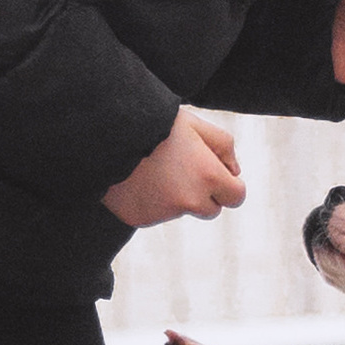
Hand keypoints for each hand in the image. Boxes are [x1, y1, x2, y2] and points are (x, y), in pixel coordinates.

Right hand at [104, 111, 244, 226]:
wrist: (108, 135)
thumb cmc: (156, 124)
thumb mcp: (195, 124)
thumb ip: (224, 146)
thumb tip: (234, 171)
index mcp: (209, 177)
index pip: (237, 196)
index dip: (228, 185)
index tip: (215, 173)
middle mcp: (190, 201)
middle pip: (211, 209)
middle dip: (203, 194)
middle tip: (183, 170)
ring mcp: (164, 213)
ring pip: (180, 210)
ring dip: (175, 197)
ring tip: (153, 168)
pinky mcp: (140, 219)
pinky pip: (153, 214)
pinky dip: (150, 201)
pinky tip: (137, 178)